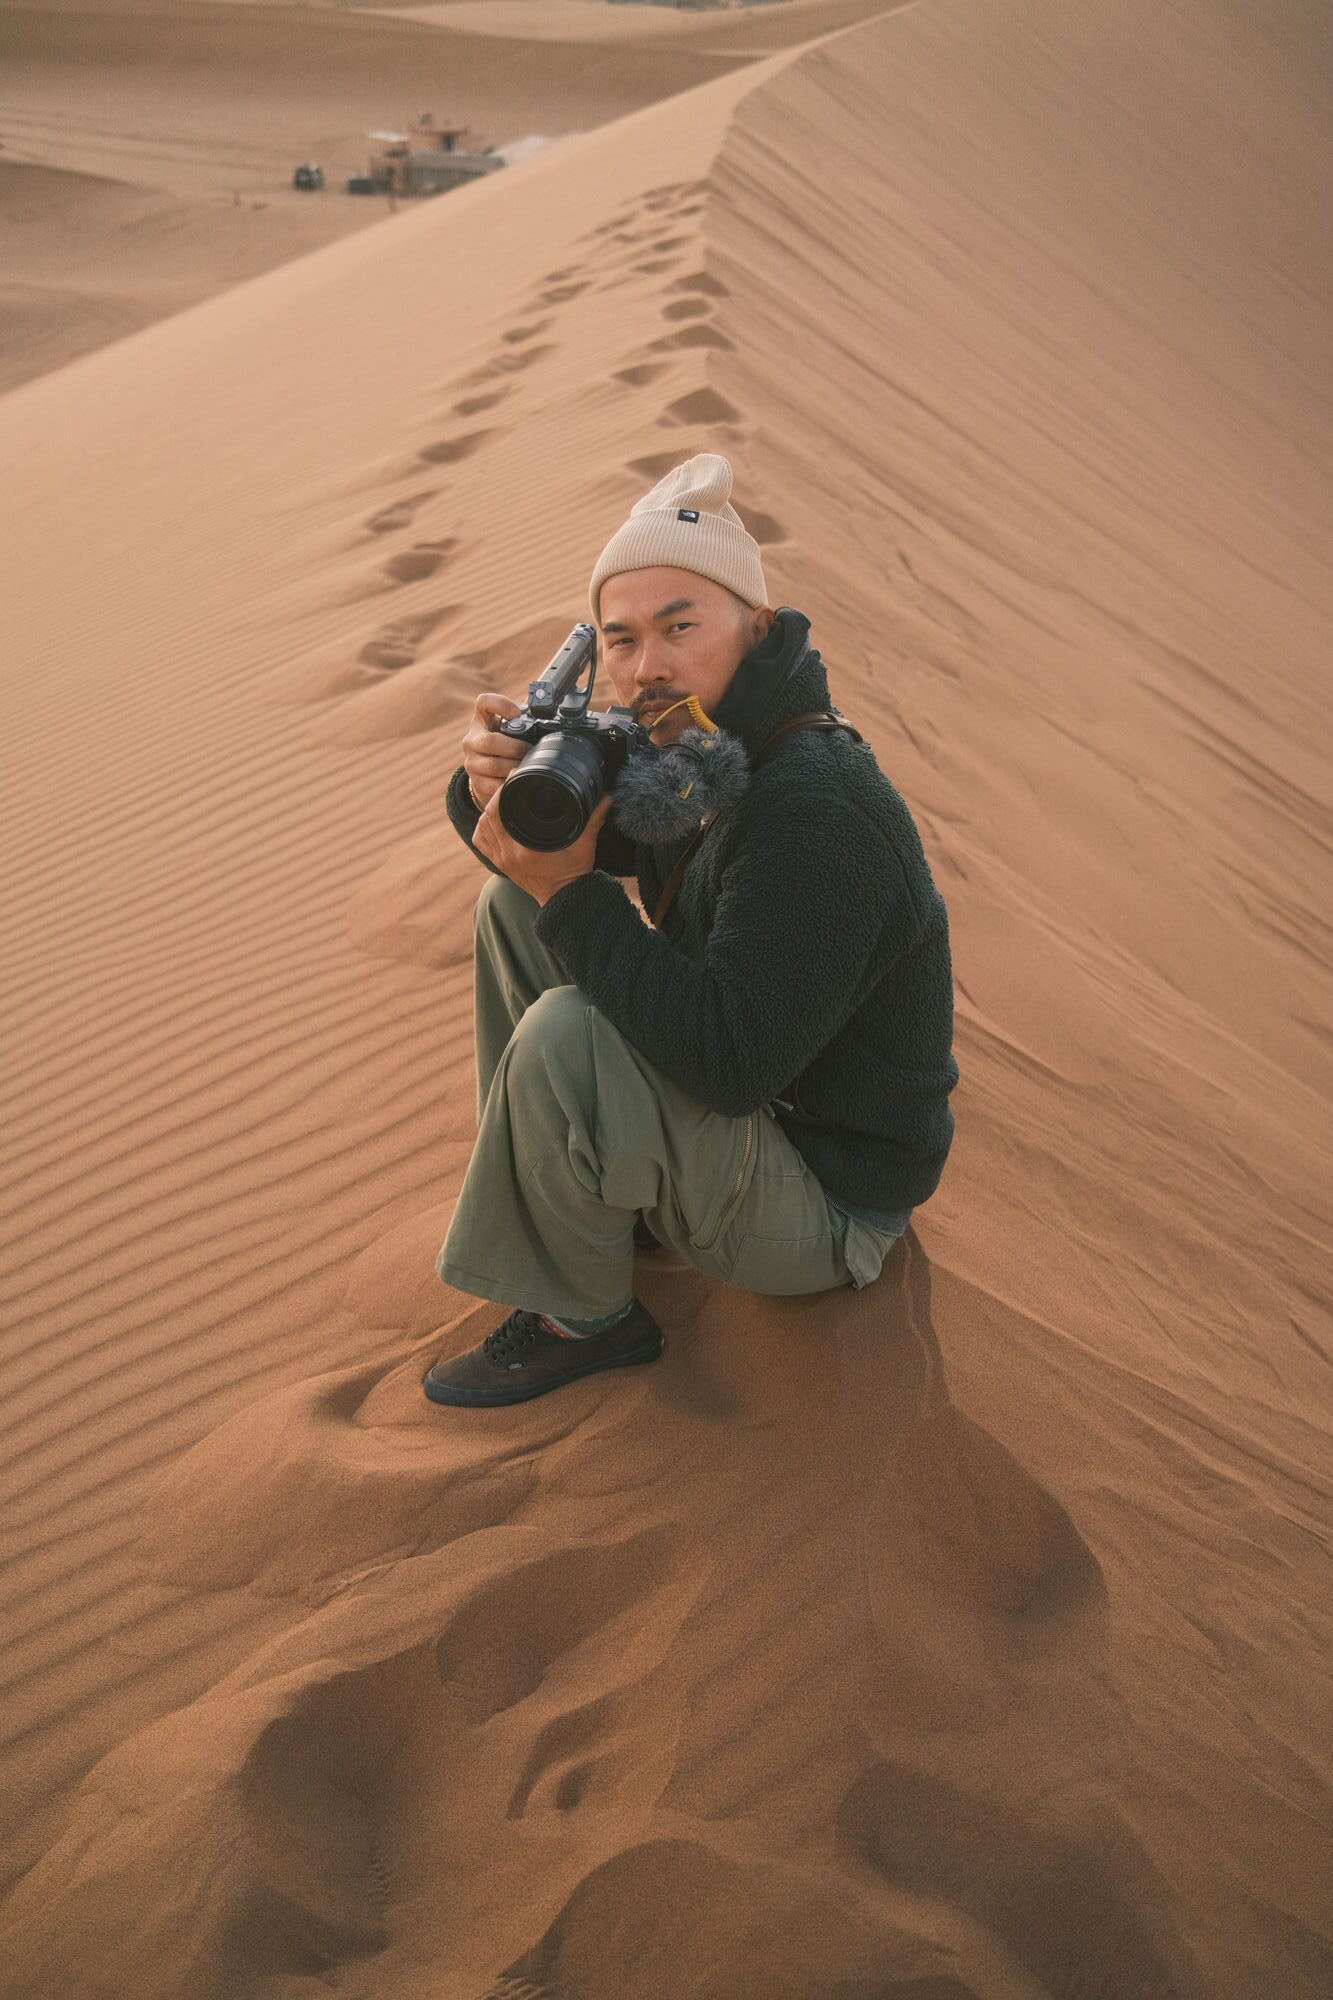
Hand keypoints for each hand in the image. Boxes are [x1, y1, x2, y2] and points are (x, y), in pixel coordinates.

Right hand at [462, 691, 528, 809]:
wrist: (485, 773)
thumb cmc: (502, 745)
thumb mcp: (506, 729)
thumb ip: (522, 717)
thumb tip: (546, 705)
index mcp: (481, 721)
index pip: (483, 702)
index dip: (500, 705)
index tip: (517, 713)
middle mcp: (472, 740)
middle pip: (490, 741)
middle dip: (515, 747)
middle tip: (530, 750)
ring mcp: (472, 762)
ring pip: (493, 766)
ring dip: (514, 767)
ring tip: (528, 766)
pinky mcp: (476, 782)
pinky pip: (494, 786)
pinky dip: (509, 784)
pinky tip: (519, 780)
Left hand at [472, 786, 615, 905]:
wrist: (565, 899)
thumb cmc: (573, 873)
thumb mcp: (585, 845)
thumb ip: (594, 819)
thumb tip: (607, 797)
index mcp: (525, 849)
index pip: (499, 812)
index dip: (503, 790)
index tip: (513, 777)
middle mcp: (508, 855)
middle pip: (487, 817)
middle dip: (495, 797)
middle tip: (508, 785)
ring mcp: (502, 861)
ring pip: (482, 828)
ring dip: (488, 812)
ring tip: (501, 800)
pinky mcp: (500, 865)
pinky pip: (482, 843)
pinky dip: (484, 829)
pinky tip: (493, 821)